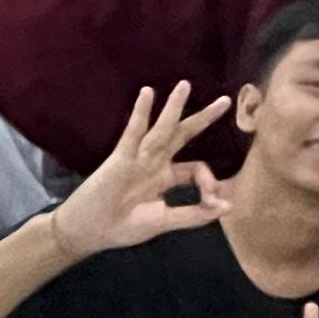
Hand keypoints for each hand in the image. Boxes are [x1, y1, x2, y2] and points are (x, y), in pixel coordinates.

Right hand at [47, 83, 230, 258]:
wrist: (89, 231)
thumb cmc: (124, 227)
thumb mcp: (165, 222)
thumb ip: (196, 215)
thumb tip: (229, 206)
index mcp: (167, 177)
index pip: (197, 168)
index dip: (210, 181)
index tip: (212, 200)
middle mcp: (155, 162)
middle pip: (183, 135)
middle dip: (204, 118)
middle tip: (226, 101)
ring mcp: (138, 158)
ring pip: (161, 129)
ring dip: (174, 107)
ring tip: (185, 85)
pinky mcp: (120, 158)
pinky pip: (133, 133)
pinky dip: (140, 114)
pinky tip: (147, 93)